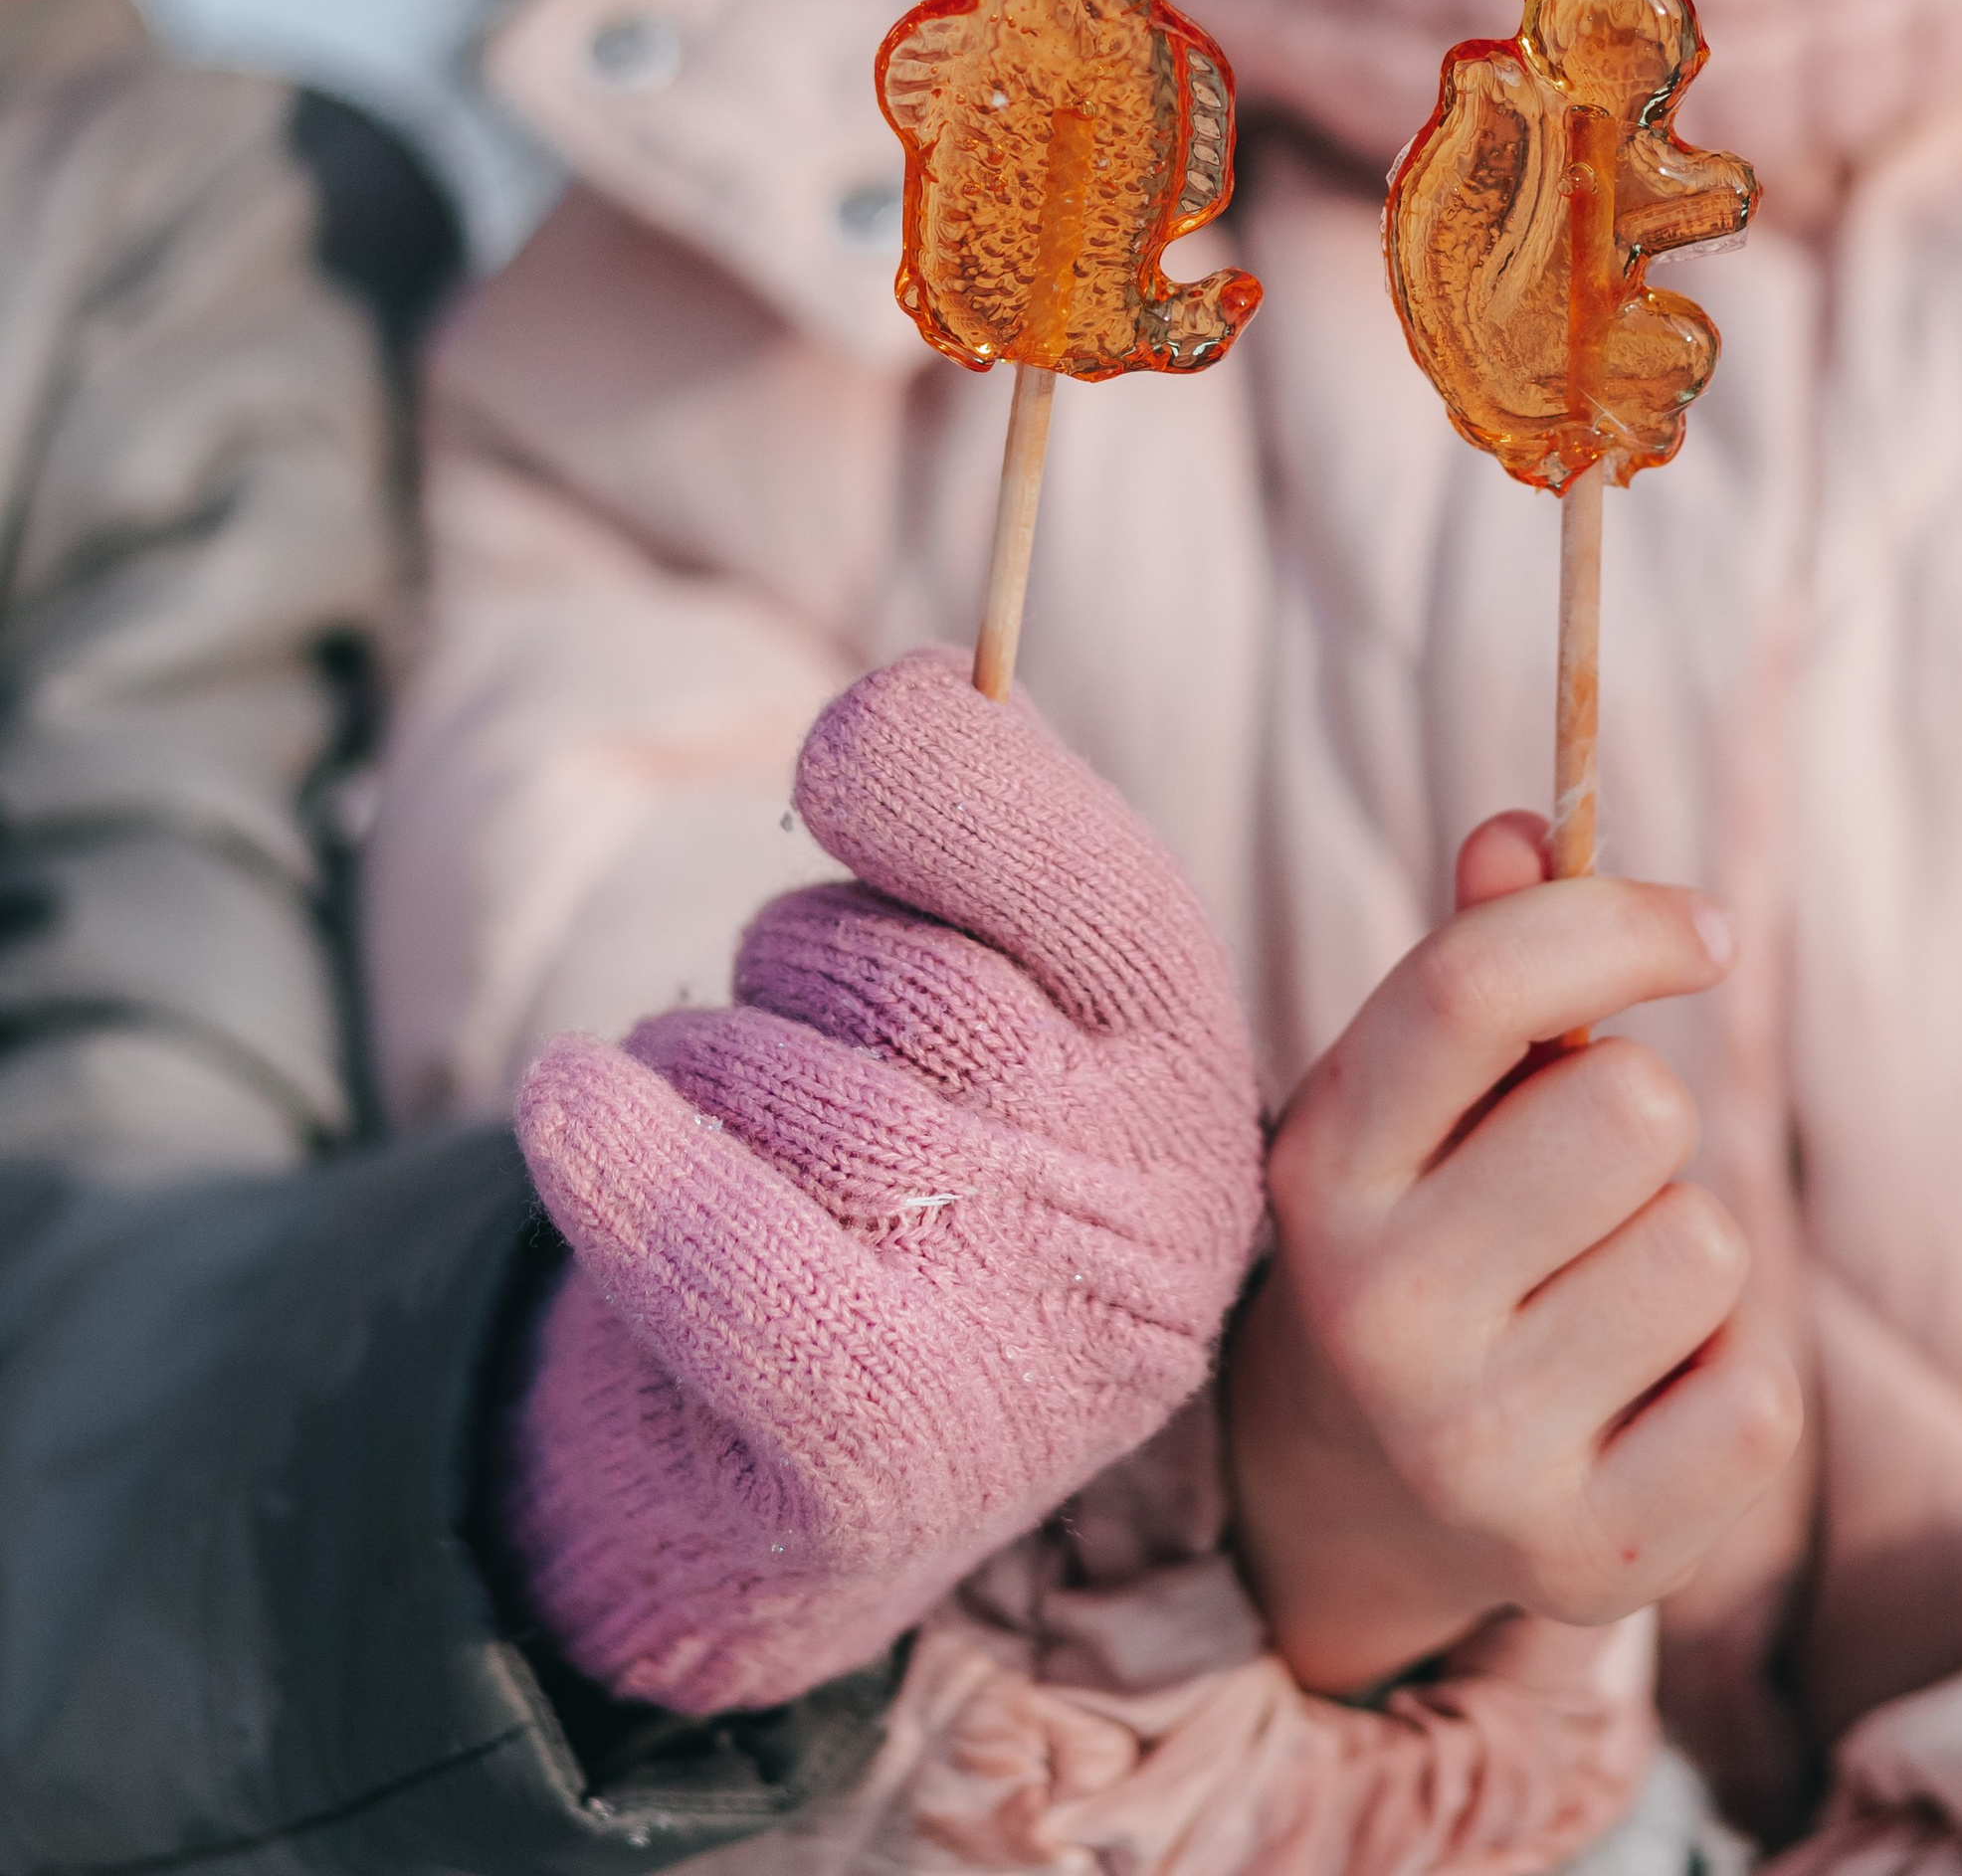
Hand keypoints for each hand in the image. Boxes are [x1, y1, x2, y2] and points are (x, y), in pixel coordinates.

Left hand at [498, 648, 1264, 1712]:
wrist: (805, 1477)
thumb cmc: (904, 1162)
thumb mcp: (991, 987)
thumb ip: (991, 825)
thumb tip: (934, 685)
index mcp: (1193, 1069)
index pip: (1096, 879)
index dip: (951, 782)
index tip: (842, 751)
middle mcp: (1156, 1213)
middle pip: (909, 981)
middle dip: (794, 962)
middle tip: (786, 1034)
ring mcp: (1036, 1347)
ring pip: (787, 1089)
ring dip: (695, 1068)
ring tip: (720, 1141)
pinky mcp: (889, 1459)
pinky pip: (729, 1260)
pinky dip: (624, 1162)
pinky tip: (568, 1101)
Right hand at [1226, 811, 1800, 1697]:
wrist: (1360, 1489)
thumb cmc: (1432, 1219)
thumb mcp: (1422, 1087)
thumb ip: (1482, 949)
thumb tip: (1528, 831)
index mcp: (1323, 1164)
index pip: (1472, 988)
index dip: (1616, 923)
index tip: (1706, 931)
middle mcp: (1378, 1311)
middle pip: (1631, 1110)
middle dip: (1643, 1115)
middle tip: (1591, 1178)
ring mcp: (1474, 1449)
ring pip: (1706, 1245)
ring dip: (1685, 1247)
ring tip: (1604, 1293)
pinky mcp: (1584, 1558)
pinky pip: (1758, 1395)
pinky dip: (1730, 1376)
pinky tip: (1641, 1395)